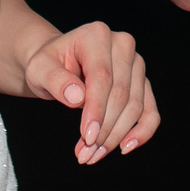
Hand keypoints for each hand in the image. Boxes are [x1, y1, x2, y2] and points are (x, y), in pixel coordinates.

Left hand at [22, 22, 156, 163]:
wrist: (57, 64)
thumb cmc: (47, 65)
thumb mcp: (39, 69)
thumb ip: (55, 80)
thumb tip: (77, 97)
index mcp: (96, 35)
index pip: (102, 78)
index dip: (96, 110)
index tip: (86, 137)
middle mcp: (123, 45)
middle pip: (121, 95)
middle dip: (104, 129)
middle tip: (84, 154)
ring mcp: (136, 64)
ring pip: (135, 106)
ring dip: (115, 136)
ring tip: (92, 155)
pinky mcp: (142, 83)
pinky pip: (150, 111)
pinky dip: (142, 132)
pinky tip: (125, 147)